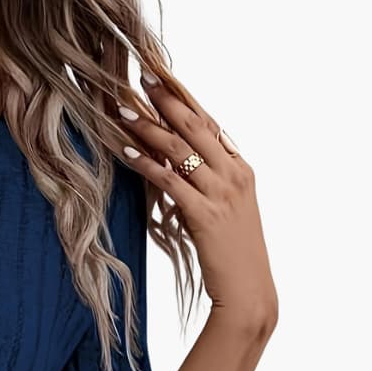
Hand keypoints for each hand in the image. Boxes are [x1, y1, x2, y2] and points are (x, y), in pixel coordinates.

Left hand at [118, 70, 277, 333]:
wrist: (247, 291)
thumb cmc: (231, 256)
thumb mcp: (224, 212)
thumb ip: (205, 186)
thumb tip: (173, 168)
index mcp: (242, 170)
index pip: (211, 124)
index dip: (185, 100)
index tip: (162, 81)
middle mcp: (235, 175)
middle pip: (196, 126)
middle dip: (166, 101)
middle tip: (141, 80)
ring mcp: (222, 194)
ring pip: (181, 150)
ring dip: (149, 128)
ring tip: (124, 111)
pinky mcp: (205, 215)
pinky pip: (170, 182)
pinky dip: (147, 165)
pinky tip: (127, 153)